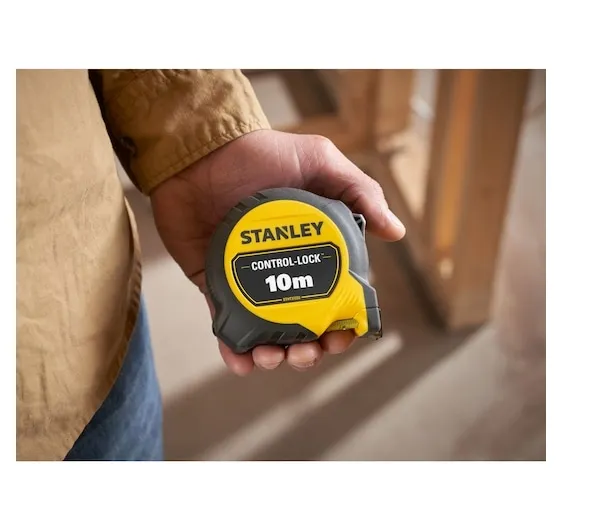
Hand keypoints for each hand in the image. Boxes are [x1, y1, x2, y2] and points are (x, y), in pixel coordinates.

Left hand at [150, 130, 404, 374]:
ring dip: (275, 356)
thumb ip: (358, 192)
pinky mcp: (213, 285)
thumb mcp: (319, 162)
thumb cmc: (260, 152)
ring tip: (274, 357)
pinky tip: (244, 362)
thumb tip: (396, 232)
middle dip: (310, 349)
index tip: (342, 337)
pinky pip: (225, 326)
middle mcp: (281, 269)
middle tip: (308, 352)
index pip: (334, 295)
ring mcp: (246, 280)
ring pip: (266, 332)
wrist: (198, 150)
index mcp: (311, 248)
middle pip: (303, 323)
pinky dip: (234, 351)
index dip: (342, 323)